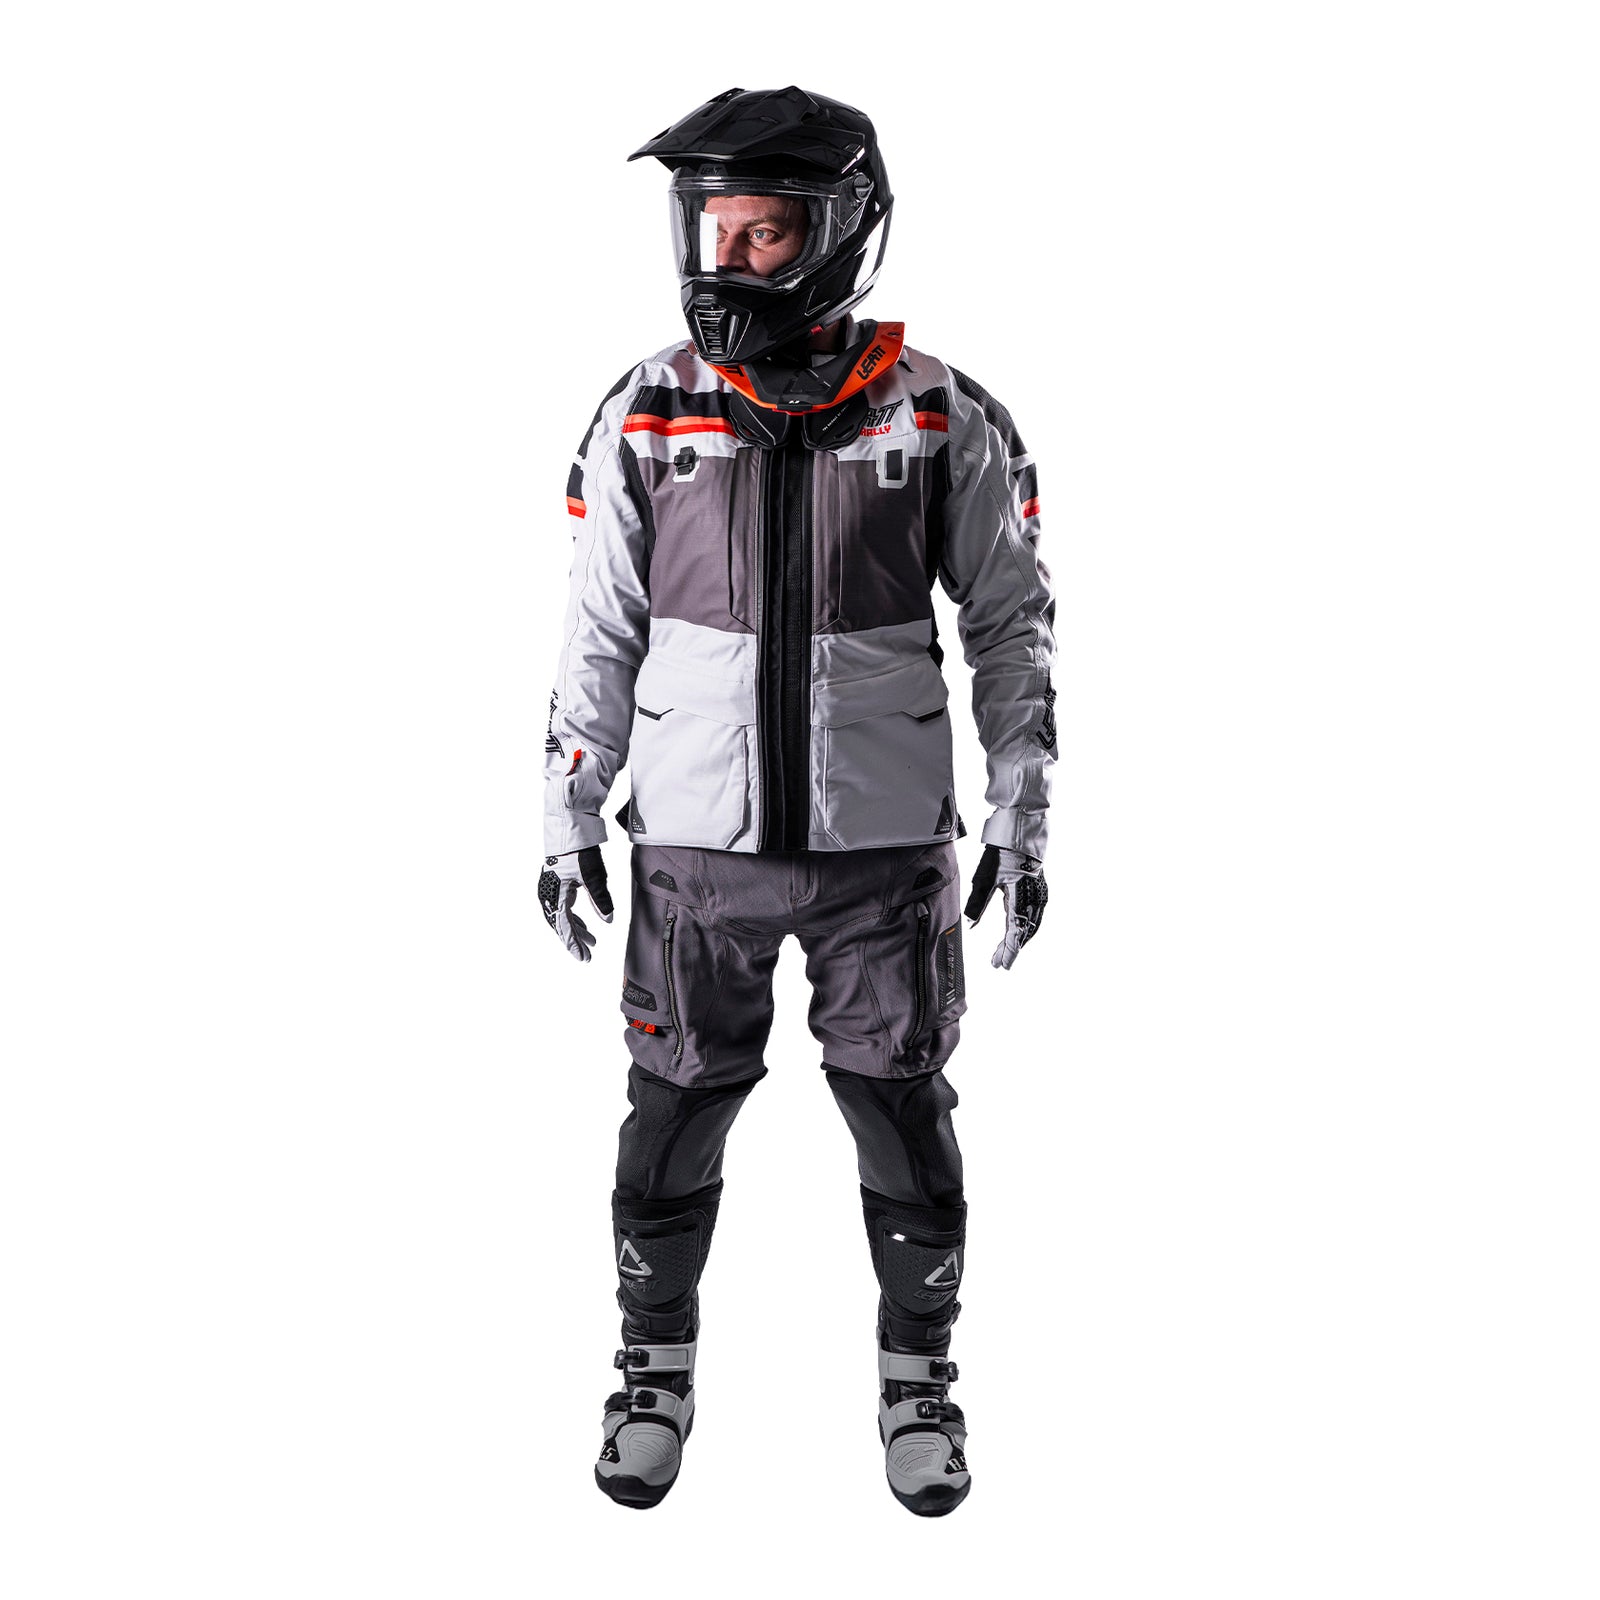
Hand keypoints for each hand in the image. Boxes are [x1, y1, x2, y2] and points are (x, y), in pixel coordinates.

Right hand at [539, 845, 613, 961]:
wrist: (570, 831)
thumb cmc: (580, 852)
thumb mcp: (594, 877)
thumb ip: (600, 900)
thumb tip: (609, 920)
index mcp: (555, 895)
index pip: (564, 927)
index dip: (574, 944)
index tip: (583, 958)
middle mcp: (548, 895)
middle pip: (560, 926)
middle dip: (574, 941)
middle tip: (587, 956)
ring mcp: (550, 890)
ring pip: (561, 918)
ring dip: (575, 930)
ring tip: (591, 942)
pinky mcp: (555, 886)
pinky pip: (562, 909)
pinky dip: (573, 919)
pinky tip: (583, 926)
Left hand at [963, 845, 1047, 969]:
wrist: (1020, 834)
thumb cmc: (1002, 854)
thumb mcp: (985, 879)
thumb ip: (978, 903)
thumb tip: (971, 924)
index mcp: (1020, 900)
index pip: (1015, 933)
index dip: (1008, 952)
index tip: (1001, 965)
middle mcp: (1033, 901)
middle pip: (1024, 933)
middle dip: (1011, 949)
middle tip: (998, 962)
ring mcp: (1039, 896)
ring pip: (1031, 926)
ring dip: (1019, 940)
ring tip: (1005, 951)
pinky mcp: (1040, 891)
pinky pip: (1035, 916)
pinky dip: (1026, 928)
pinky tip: (1018, 930)